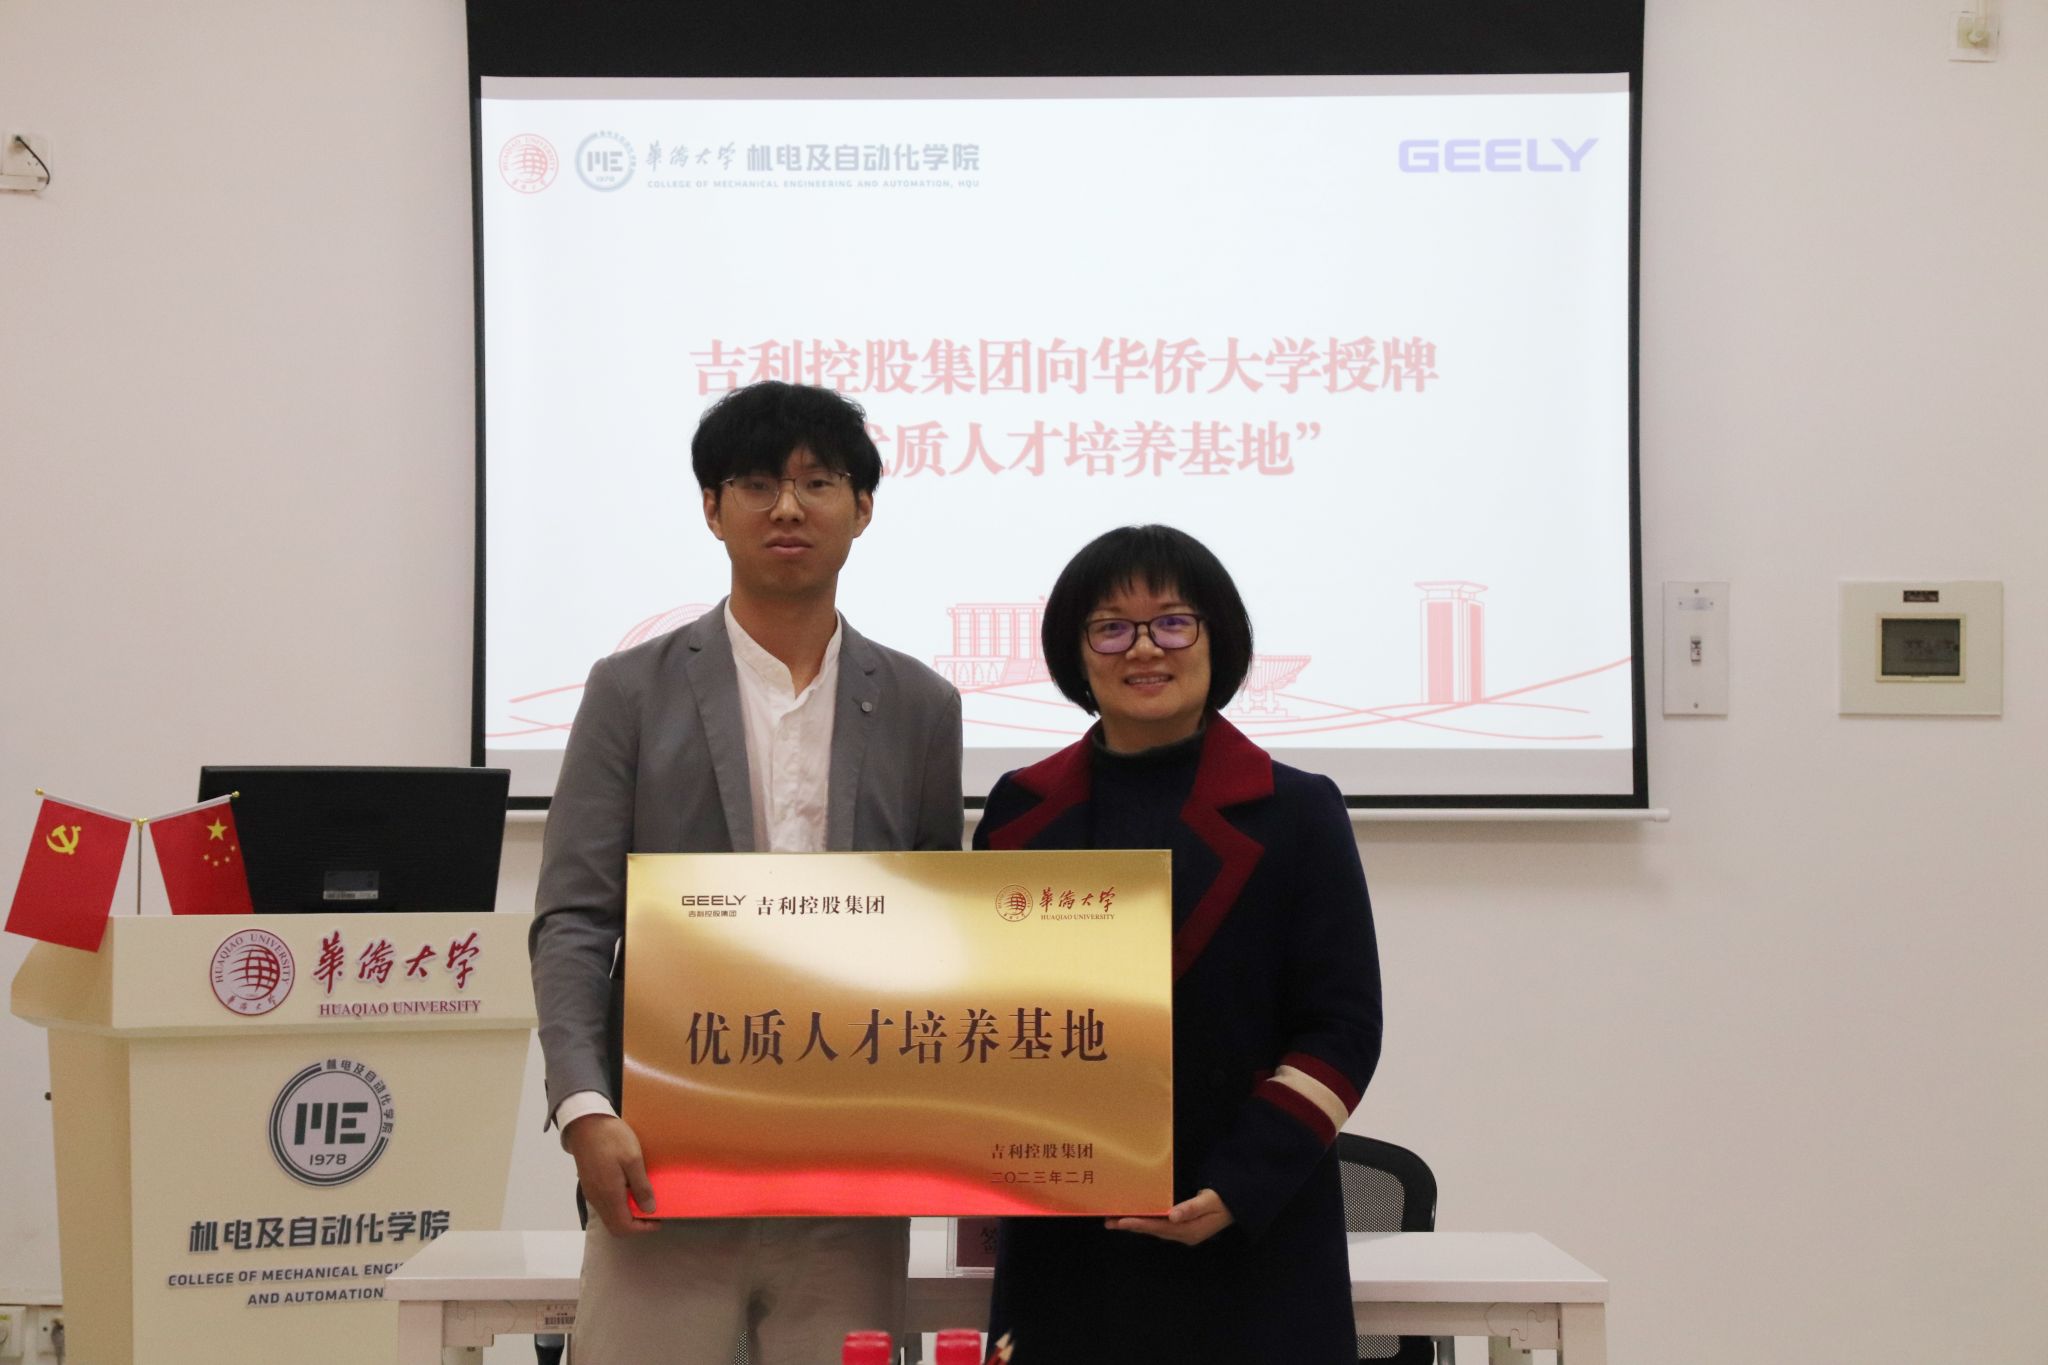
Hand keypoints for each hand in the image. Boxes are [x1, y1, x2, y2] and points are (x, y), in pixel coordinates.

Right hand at [564, 1113, 660, 1235]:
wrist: (585, 1123)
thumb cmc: (612, 1138)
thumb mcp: (633, 1159)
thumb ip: (641, 1186)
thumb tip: (649, 1210)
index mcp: (609, 1194)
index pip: (624, 1227)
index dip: (643, 1228)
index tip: (658, 1219)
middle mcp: (598, 1199)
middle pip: (615, 1226)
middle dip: (635, 1224)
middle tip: (652, 1210)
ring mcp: (591, 1193)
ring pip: (609, 1217)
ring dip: (626, 1214)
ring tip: (643, 1198)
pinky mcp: (589, 1185)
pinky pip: (604, 1205)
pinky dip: (618, 1205)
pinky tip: (629, 1189)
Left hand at [1105, 1187, 1233, 1245]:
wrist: (1237, 1204)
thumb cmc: (1223, 1200)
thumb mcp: (1209, 1201)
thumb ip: (1192, 1208)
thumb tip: (1172, 1216)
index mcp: (1189, 1231)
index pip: (1160, 1228)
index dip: (1141, 1224)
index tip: (1123, 1222)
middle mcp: (1183, 1235)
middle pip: (1153, 1231)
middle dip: (1132, 1226)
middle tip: (1109, 1222)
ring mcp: (1182, 1232)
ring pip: (1155, 1229)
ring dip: (1136, 1224)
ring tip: (1114, 1220)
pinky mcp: (1182, 1226)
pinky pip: (1160, 1224)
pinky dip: (1146, 1221)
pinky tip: (1135, 1217)